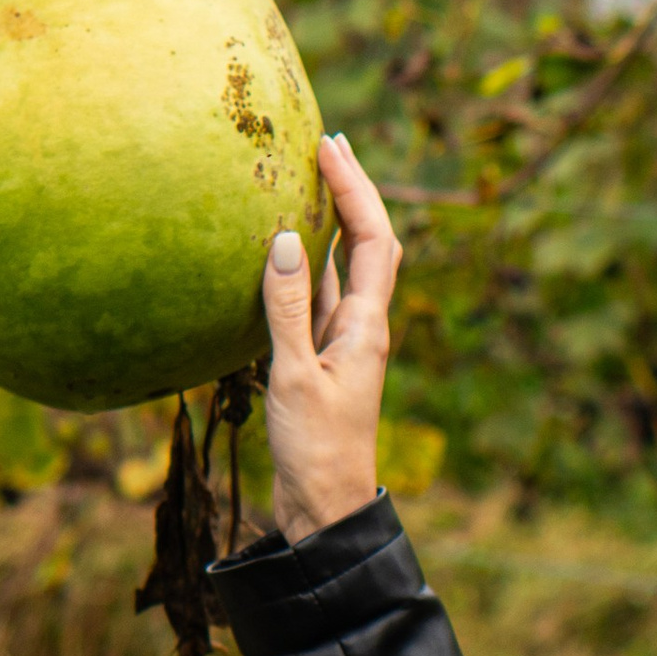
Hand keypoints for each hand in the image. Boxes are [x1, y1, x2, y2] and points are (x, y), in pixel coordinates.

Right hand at [260, 134, 402, 543]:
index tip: (330, 146)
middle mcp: (363, 326)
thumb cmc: (315, 452)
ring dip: (331, 222)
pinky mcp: (322, 359)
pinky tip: (284, 250)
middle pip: (369, 242)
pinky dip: (306, 265)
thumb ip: (287, 310)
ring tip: (307, 180)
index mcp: (368, 326)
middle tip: (327, 145)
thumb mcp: (294, 377)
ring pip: (344, 268)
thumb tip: (282, 240)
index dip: (356, 188)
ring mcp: (344, 342)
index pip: (374, 238)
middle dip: (352, 191)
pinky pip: (318, 298)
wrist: (326, 510)